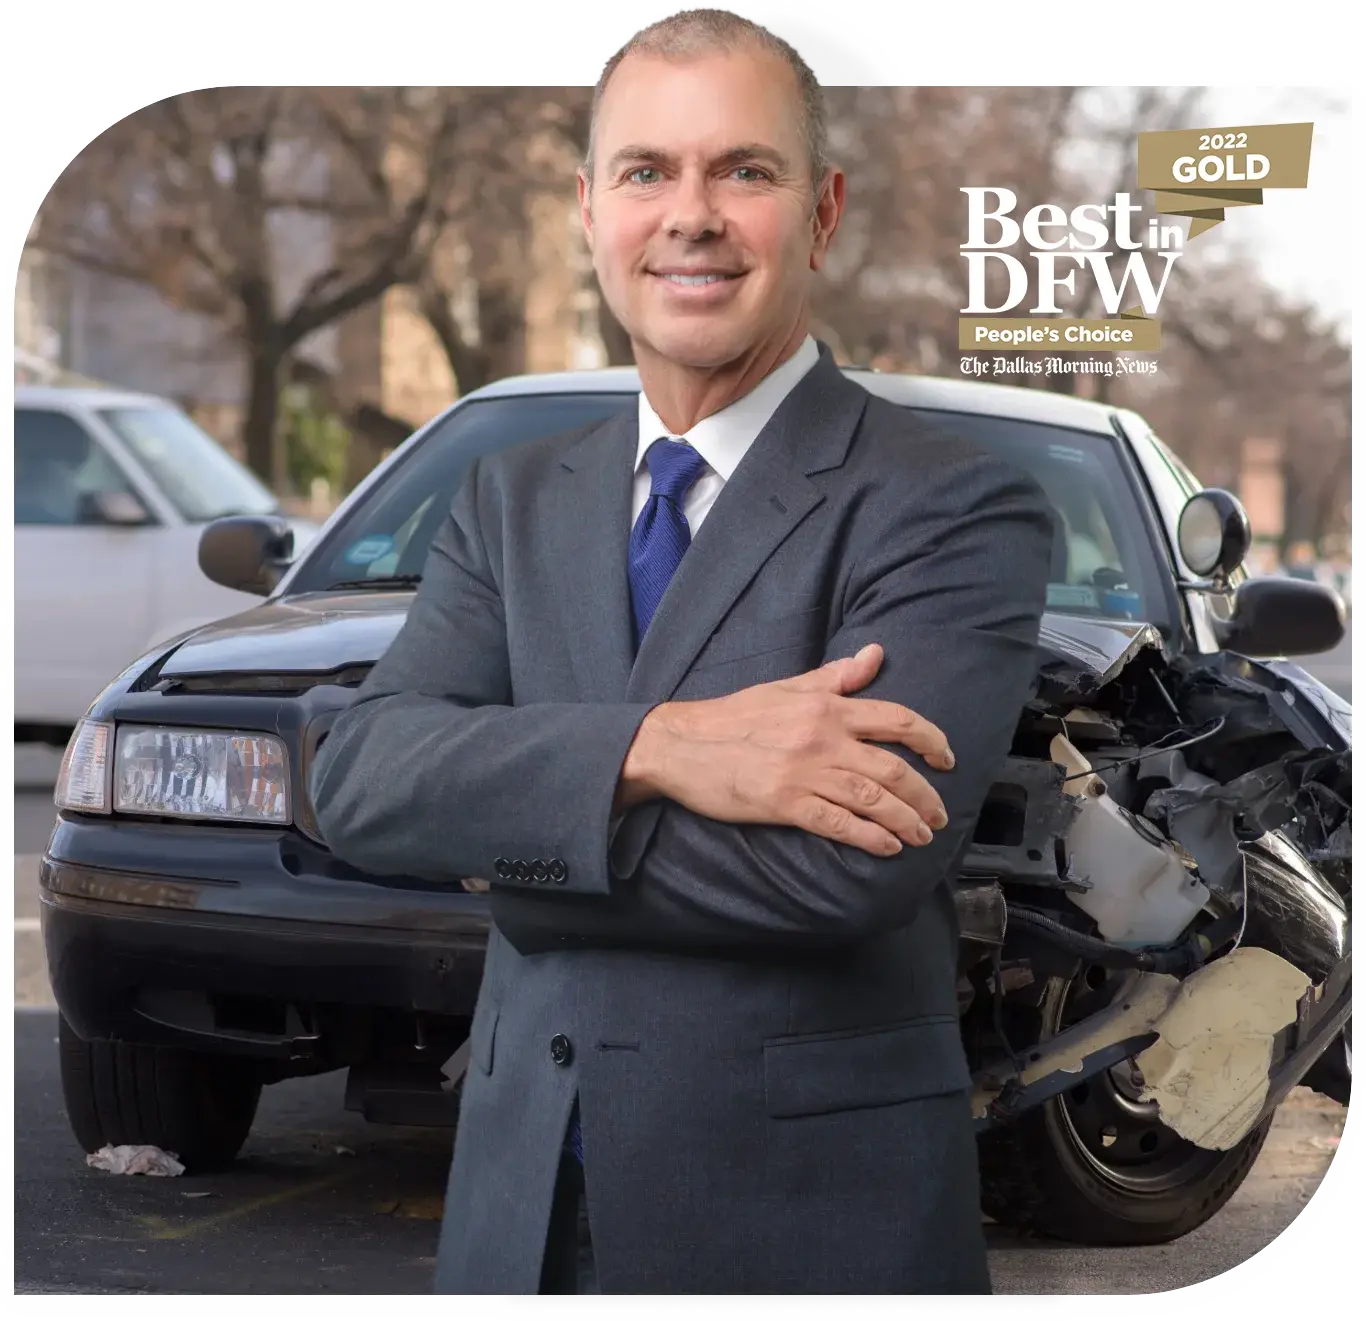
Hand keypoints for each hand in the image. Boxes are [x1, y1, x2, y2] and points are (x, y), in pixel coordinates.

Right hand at [617, 643, 953, 856]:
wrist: (680, 743)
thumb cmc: (733, 716)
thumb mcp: (786, 687)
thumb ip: (835, 676)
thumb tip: (875, 653)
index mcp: (826, 706)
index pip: (896, 719)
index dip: (931, 739)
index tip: (947, 758)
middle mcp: (822, 737)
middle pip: (893, 767)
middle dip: (924, 795)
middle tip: (940, 815)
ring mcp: (804, 772)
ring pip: (872, 798)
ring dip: (905, 820)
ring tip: (922, 835)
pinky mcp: (783, 803)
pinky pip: (837, 823)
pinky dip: (868, 837)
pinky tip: (887, 848)